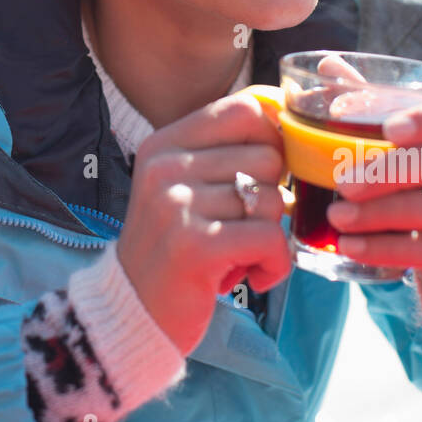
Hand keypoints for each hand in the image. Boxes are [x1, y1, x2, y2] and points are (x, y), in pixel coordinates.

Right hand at [116, 94, 292, 357]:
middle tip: (246, 227)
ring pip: (274, 200)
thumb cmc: (175, 248)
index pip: (245, 108)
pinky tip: (253, 276)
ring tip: (241, 255)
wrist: (132, 313)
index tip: (272, 171)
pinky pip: (270, 238)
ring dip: (272, 236)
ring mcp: (176, 204)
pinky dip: (274, 264)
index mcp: (165, 144)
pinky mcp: (194, 245)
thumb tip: (288, 118)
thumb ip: (227, 153)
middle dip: (274, 197)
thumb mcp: (186, 188)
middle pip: (268, 156)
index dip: (275, 136)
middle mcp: (166, 166)